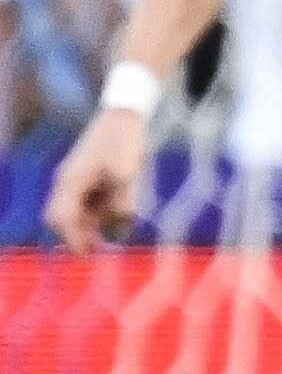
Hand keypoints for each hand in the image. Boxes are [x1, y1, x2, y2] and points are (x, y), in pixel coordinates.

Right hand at [41, 101, 151, 243]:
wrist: (124, 119)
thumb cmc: (123, 143)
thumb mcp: (127, 175)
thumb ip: (122, 203)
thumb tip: (118, 231)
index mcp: (70, 183)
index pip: (62, 218)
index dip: (73, 239)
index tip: (87, 255)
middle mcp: (68, 184)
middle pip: (63, 219)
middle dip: (79, 236)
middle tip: (100, 249)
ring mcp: (78, 182)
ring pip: (79, 213)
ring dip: (95, 225)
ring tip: (121, 226)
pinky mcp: (90, 181)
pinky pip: (91, 205)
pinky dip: (103, 214)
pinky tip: (124, 215)